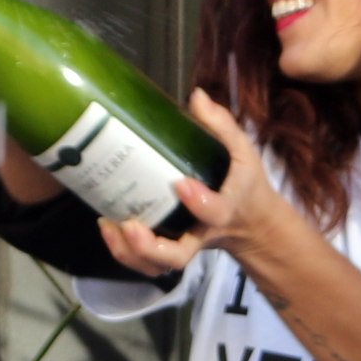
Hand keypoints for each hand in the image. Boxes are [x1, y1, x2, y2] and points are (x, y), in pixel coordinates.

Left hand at [91, 88, 290, 279]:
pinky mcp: (170, 248)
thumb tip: (195, 96)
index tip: (180, 184)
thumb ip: (222, 126)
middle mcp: (202, 233)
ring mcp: (185, 245)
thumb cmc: (244, 184)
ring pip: (157, 265)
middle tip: (130, 226)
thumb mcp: (244, 152)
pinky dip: (125, 252)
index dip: (199, 202)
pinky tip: (107, 227)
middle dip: (150, 247)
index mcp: (225, 208)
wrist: (252, 224)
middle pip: (178, 255)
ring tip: (108, 225)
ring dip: (129, 252)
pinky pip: (148, 262)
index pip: (215, 211)